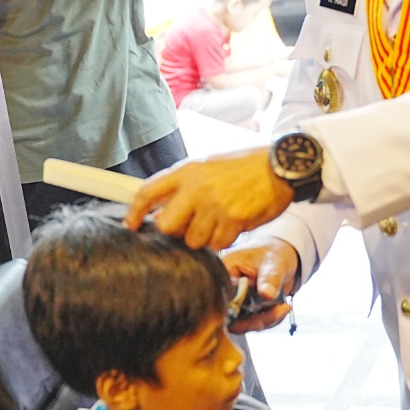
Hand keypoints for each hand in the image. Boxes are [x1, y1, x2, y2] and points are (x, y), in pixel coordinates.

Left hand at [126, 148, 295, 250]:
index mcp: (186, 171)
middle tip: (187, 227)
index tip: (131, 225)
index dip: (134, 213)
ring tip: (216, 222)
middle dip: (174, 232)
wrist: (278, 166)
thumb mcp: (206, 166)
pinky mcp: (234, 220)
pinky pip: (218, 244)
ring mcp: (215, 205)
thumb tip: (159, 209)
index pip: (147, 192)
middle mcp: (196, 188)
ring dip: (202, 238)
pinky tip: (232, 224)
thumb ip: (182, 185)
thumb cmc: (241, 167)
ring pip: (193, 240)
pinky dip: (223, 240)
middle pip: (166, 226)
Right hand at [222, 241, 299, 332]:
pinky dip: (269, 320)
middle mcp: (224, 289)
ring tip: (283, 308)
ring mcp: (234, 301)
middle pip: (228, 315)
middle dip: (253, 320)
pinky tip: (282, 308)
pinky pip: (253, 323)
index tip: (255, 308)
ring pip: (241, 323)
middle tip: (276, 312)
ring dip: (264, 321)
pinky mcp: (245, 310)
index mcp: (224, 271)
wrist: (282, 256)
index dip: (233, 307)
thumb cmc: (273, 253)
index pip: (219, 295)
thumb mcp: (273, 263)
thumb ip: (270, 278)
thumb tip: (267, 294)